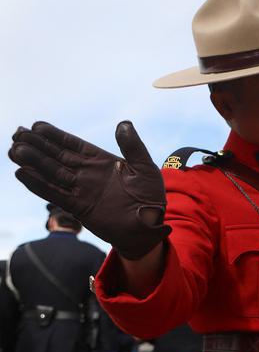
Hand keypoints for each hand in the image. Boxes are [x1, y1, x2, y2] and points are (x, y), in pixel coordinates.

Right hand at [9, 121, 168, 259]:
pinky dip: (38, 185)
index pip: (73, 145)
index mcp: (101, 161)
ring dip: (33, 162)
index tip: (36, 125)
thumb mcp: (144, 168)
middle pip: (56, 156)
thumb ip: (133, 147)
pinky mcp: (79, 207)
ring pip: (52, 173)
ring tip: (14, 150)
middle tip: (17, 134)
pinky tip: (22, 174)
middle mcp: (87, 174)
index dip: (55, 135)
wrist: (148, 227)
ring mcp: (81, 190)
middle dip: (37, 145)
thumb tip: (124, 123)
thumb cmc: (150, 197)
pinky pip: (55, 194)